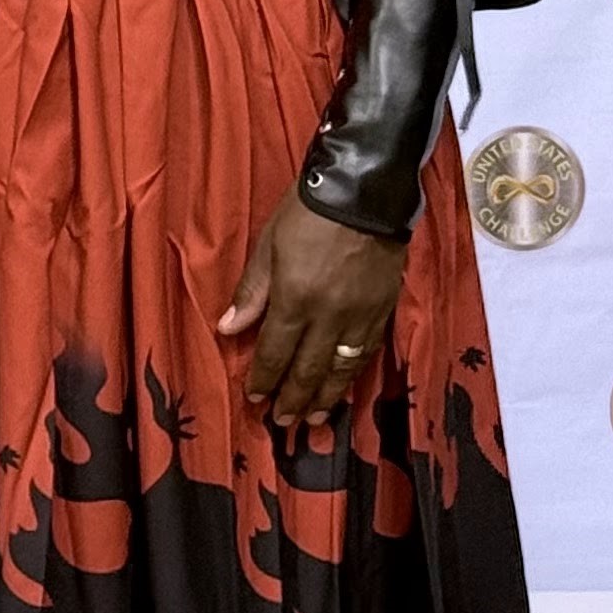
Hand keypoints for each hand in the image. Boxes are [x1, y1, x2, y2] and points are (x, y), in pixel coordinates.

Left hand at [217, 192, 406, 431]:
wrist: (364, 190)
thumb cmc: (306, 212)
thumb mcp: (268, 244)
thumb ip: (252, 292)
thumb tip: (229, 330)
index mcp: (295, 298)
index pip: (276, 351)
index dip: (265, 379)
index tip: (256, 399)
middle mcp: (328, 315)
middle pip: (309, 368)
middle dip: (293, 398)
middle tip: (283, 422)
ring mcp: (359, 315)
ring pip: (342, 367)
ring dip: (326, 396)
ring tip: (313, 418)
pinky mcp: (383, 309)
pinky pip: (366, 351)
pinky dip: (353, 373)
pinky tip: (344, 385)